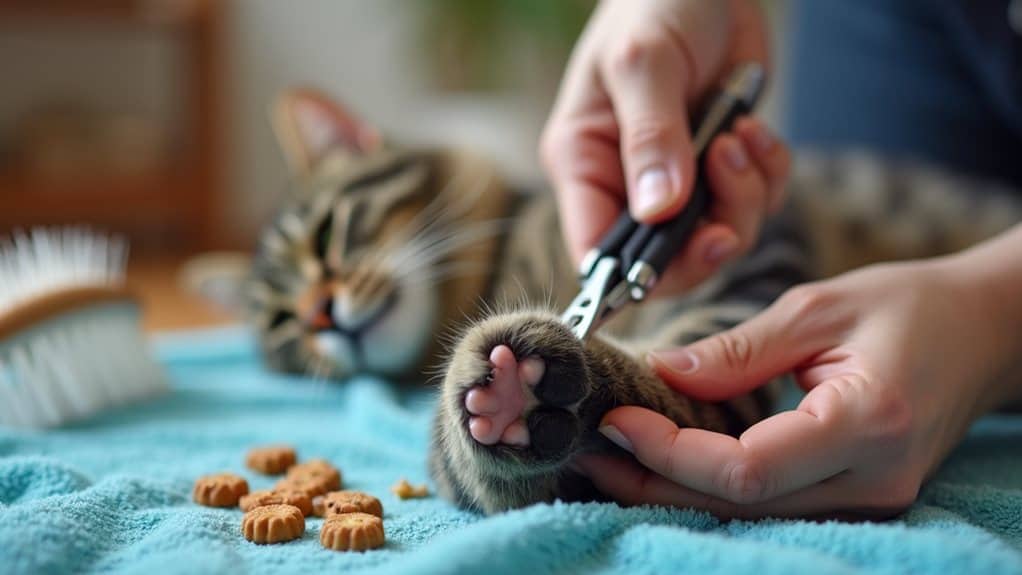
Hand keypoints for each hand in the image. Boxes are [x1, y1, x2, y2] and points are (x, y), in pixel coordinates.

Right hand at [541, 0, 789, 293]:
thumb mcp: (644, 62)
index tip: (682, 256)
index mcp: (584, 164)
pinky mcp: (720, 171)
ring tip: (739, 136)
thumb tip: (659, 212)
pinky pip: (756, 204)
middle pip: (665, 263)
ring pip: (718, 238)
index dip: (633, 275)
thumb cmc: (653, 5)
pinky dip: (768, 175)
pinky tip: (755, 129)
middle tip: (728, 192)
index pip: (596, 252)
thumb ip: (651, 137)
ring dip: (744, 197)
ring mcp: (677, 182)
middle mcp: (626, 185)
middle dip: (707, 237)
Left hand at [575, 255, 1021, 518]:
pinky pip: (773, 504)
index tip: (616, 417)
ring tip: (613, 459)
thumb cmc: (910, 306)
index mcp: (867, 424)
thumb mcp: (819, 307)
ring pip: (753, 515)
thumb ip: (737, 351)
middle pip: (740, 505)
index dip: (670, 453)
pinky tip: (669, 463)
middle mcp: (873, 481)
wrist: (984, 333)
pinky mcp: (859, 498)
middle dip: (655, 483)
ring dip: (677, 491)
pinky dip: (714, 487)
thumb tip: (661, 372)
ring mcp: (871, 500)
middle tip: (591, 453)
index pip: (747, 470)